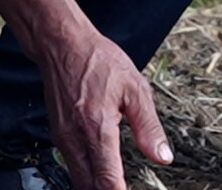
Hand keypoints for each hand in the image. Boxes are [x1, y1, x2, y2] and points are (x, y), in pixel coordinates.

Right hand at [42, 28, 170, 189]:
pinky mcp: (58, 136)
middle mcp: (75, 139)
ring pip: (79, 180)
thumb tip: (163, 156)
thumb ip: (149, 127)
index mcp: (97, 127)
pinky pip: (72, 167)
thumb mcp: (134, 88)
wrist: (62, 45)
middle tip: (127, 188)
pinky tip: (103, 173)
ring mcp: (63, 139)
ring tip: (117, 184)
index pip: (107, 180)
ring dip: (97, 186)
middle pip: (90, 187)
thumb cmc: (98, 60)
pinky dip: (88, 176)